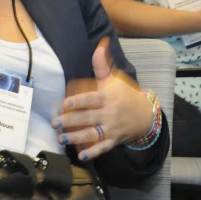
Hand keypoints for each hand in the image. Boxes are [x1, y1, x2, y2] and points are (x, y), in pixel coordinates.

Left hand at [51, 38, 153, 160]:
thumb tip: (100, 43)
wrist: (145, 114)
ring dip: (76, 137)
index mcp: (107, 97)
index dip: (79, 102)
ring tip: (61, 139)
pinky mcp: (114, 140)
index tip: (65, 104)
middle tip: (55, 123)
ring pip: (93, 134)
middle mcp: (109, 113)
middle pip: (88, 118)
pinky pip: (103, 147)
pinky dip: (93, 152)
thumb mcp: (114, 78)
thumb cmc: (125, 93)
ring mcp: (112, 128)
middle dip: (71, 121)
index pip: (91, 99)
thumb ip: (102, 64)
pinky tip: (81, 156)